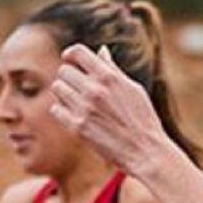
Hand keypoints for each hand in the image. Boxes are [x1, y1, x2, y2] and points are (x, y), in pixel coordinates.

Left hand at [49, 44, 170, 175]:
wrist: (146, 151)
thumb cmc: (143, 119)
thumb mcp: (133, 89)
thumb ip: (113, 70)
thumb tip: (101, 51)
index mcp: (109, 77)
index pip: (78, 52)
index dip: (71, 54)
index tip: (71, 60)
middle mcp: (95, 90)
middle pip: (64, 70)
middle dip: (70, 76)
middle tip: (78, 86)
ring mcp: (85, 109)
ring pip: (57, 88)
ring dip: (65, 93)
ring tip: (77, 101)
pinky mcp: (78, 127)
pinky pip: (56, 110)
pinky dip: (63, 111)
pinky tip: (75, 115)